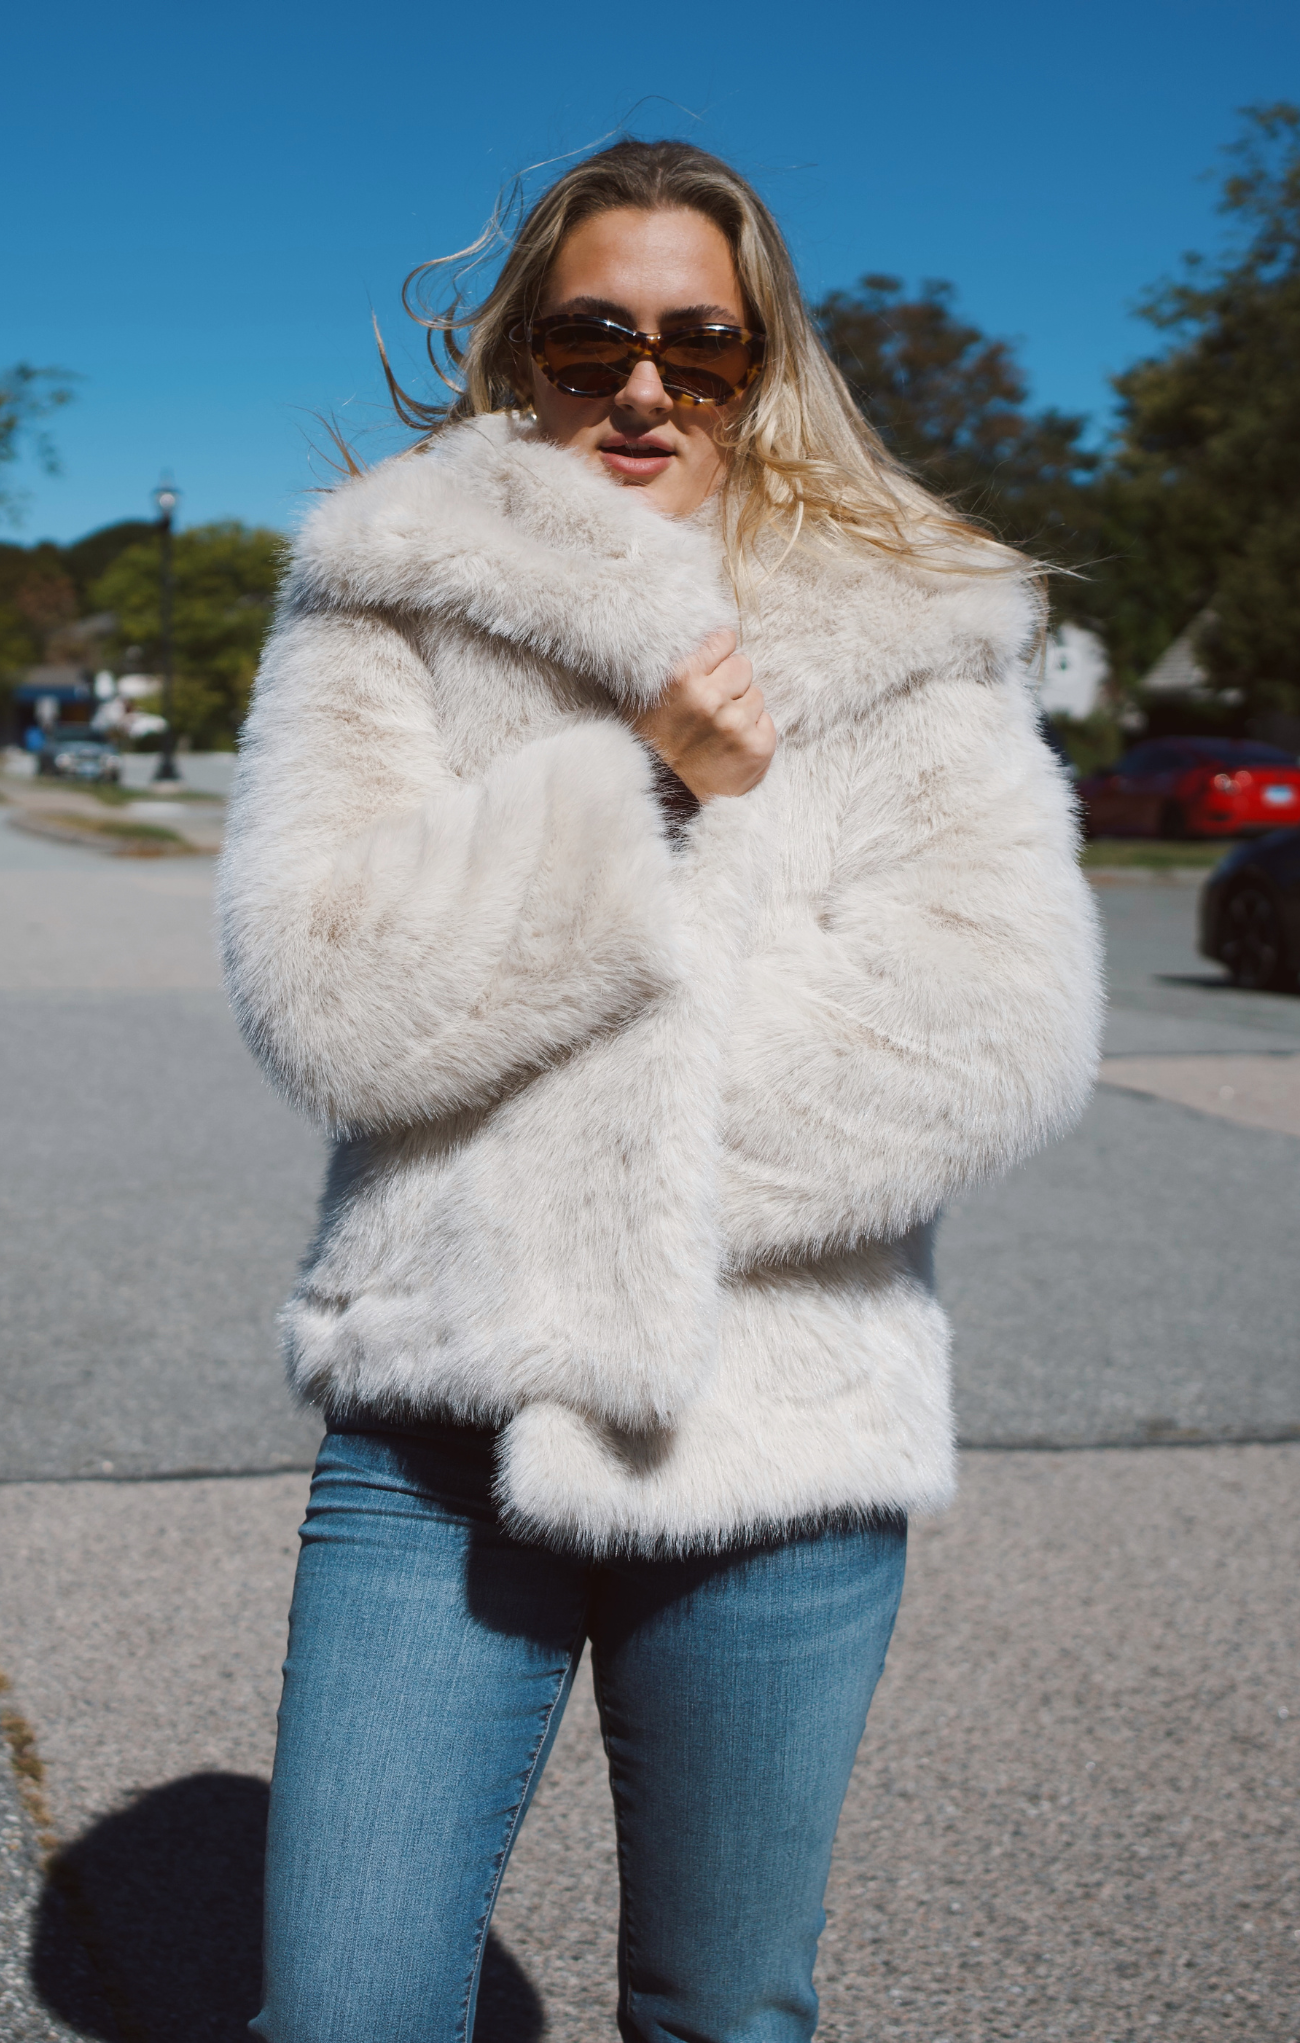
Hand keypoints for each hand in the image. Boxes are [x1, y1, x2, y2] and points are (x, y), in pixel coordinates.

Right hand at [633, 630, 776, 800]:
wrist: (662, 798)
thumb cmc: (650, 744)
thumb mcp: (642, 696)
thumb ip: (669, 664)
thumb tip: (697, 632)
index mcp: (680, 677)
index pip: (723, 639)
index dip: (718, 655)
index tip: (712, 670)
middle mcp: (709, 698)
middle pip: (743, 665)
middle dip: (731, 683)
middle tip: (712, 707)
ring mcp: (736, 724)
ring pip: (756, 695)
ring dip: (741, 709)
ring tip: (718, 731)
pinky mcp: (757, 747)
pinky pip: (767, 722)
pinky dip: (753, 733)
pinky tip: (730, 746)